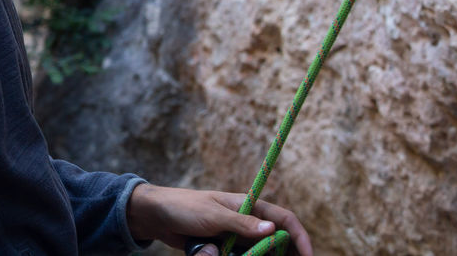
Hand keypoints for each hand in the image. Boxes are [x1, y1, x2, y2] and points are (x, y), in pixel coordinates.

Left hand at [125, 184, 312, 255]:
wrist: (156, 215)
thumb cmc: (185, 207)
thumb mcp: (214, 214)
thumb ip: (242, 223)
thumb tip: (274, 229)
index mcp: (249, 205)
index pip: (285, 219)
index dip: (300, 237)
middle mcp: (246, 221)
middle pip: (275, 242)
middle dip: (278, 255)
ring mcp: (235, 236)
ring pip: (255, 253)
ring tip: (219, 251)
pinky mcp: (224, 248)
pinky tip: (211, 252)